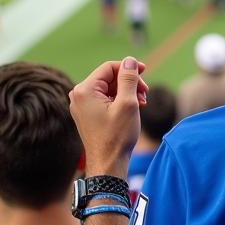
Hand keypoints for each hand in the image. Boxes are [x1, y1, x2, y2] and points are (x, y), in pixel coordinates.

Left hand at [69, 57, 147, 176]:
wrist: (108, 163)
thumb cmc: (117, 136)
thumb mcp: (128, 103)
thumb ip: (128, 79)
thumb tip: (129, 61)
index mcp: (85, 90)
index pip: (109, 67)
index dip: (129, 67)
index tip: (145, 71)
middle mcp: (79, 96)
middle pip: (109, 77)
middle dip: (129, 82)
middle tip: (145, 93)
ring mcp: (82, 106)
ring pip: (109, 88)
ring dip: (127, 92)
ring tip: (141, 103)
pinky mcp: (88, 114)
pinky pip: (105, 99)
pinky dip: (120, 100)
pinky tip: (133, 108)